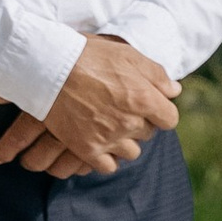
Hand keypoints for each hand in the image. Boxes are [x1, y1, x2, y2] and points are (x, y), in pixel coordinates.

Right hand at [0, 34, 178, 177]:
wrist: (48, 67)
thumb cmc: (87, 55)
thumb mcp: (127, 54)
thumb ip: (155, 74)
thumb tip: (173, 90)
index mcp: (144, 99)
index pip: (169, 119)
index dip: (159, 111)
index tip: (146, 105)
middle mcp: (130, 122)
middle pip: (148, 134)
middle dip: (139, 123)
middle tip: (120, 109)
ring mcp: (108, 138)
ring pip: (131, 152)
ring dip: (124, 141)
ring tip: (109, 127)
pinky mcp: (87, 149)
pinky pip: (108, 166)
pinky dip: (106, 158)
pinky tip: (99, 144)